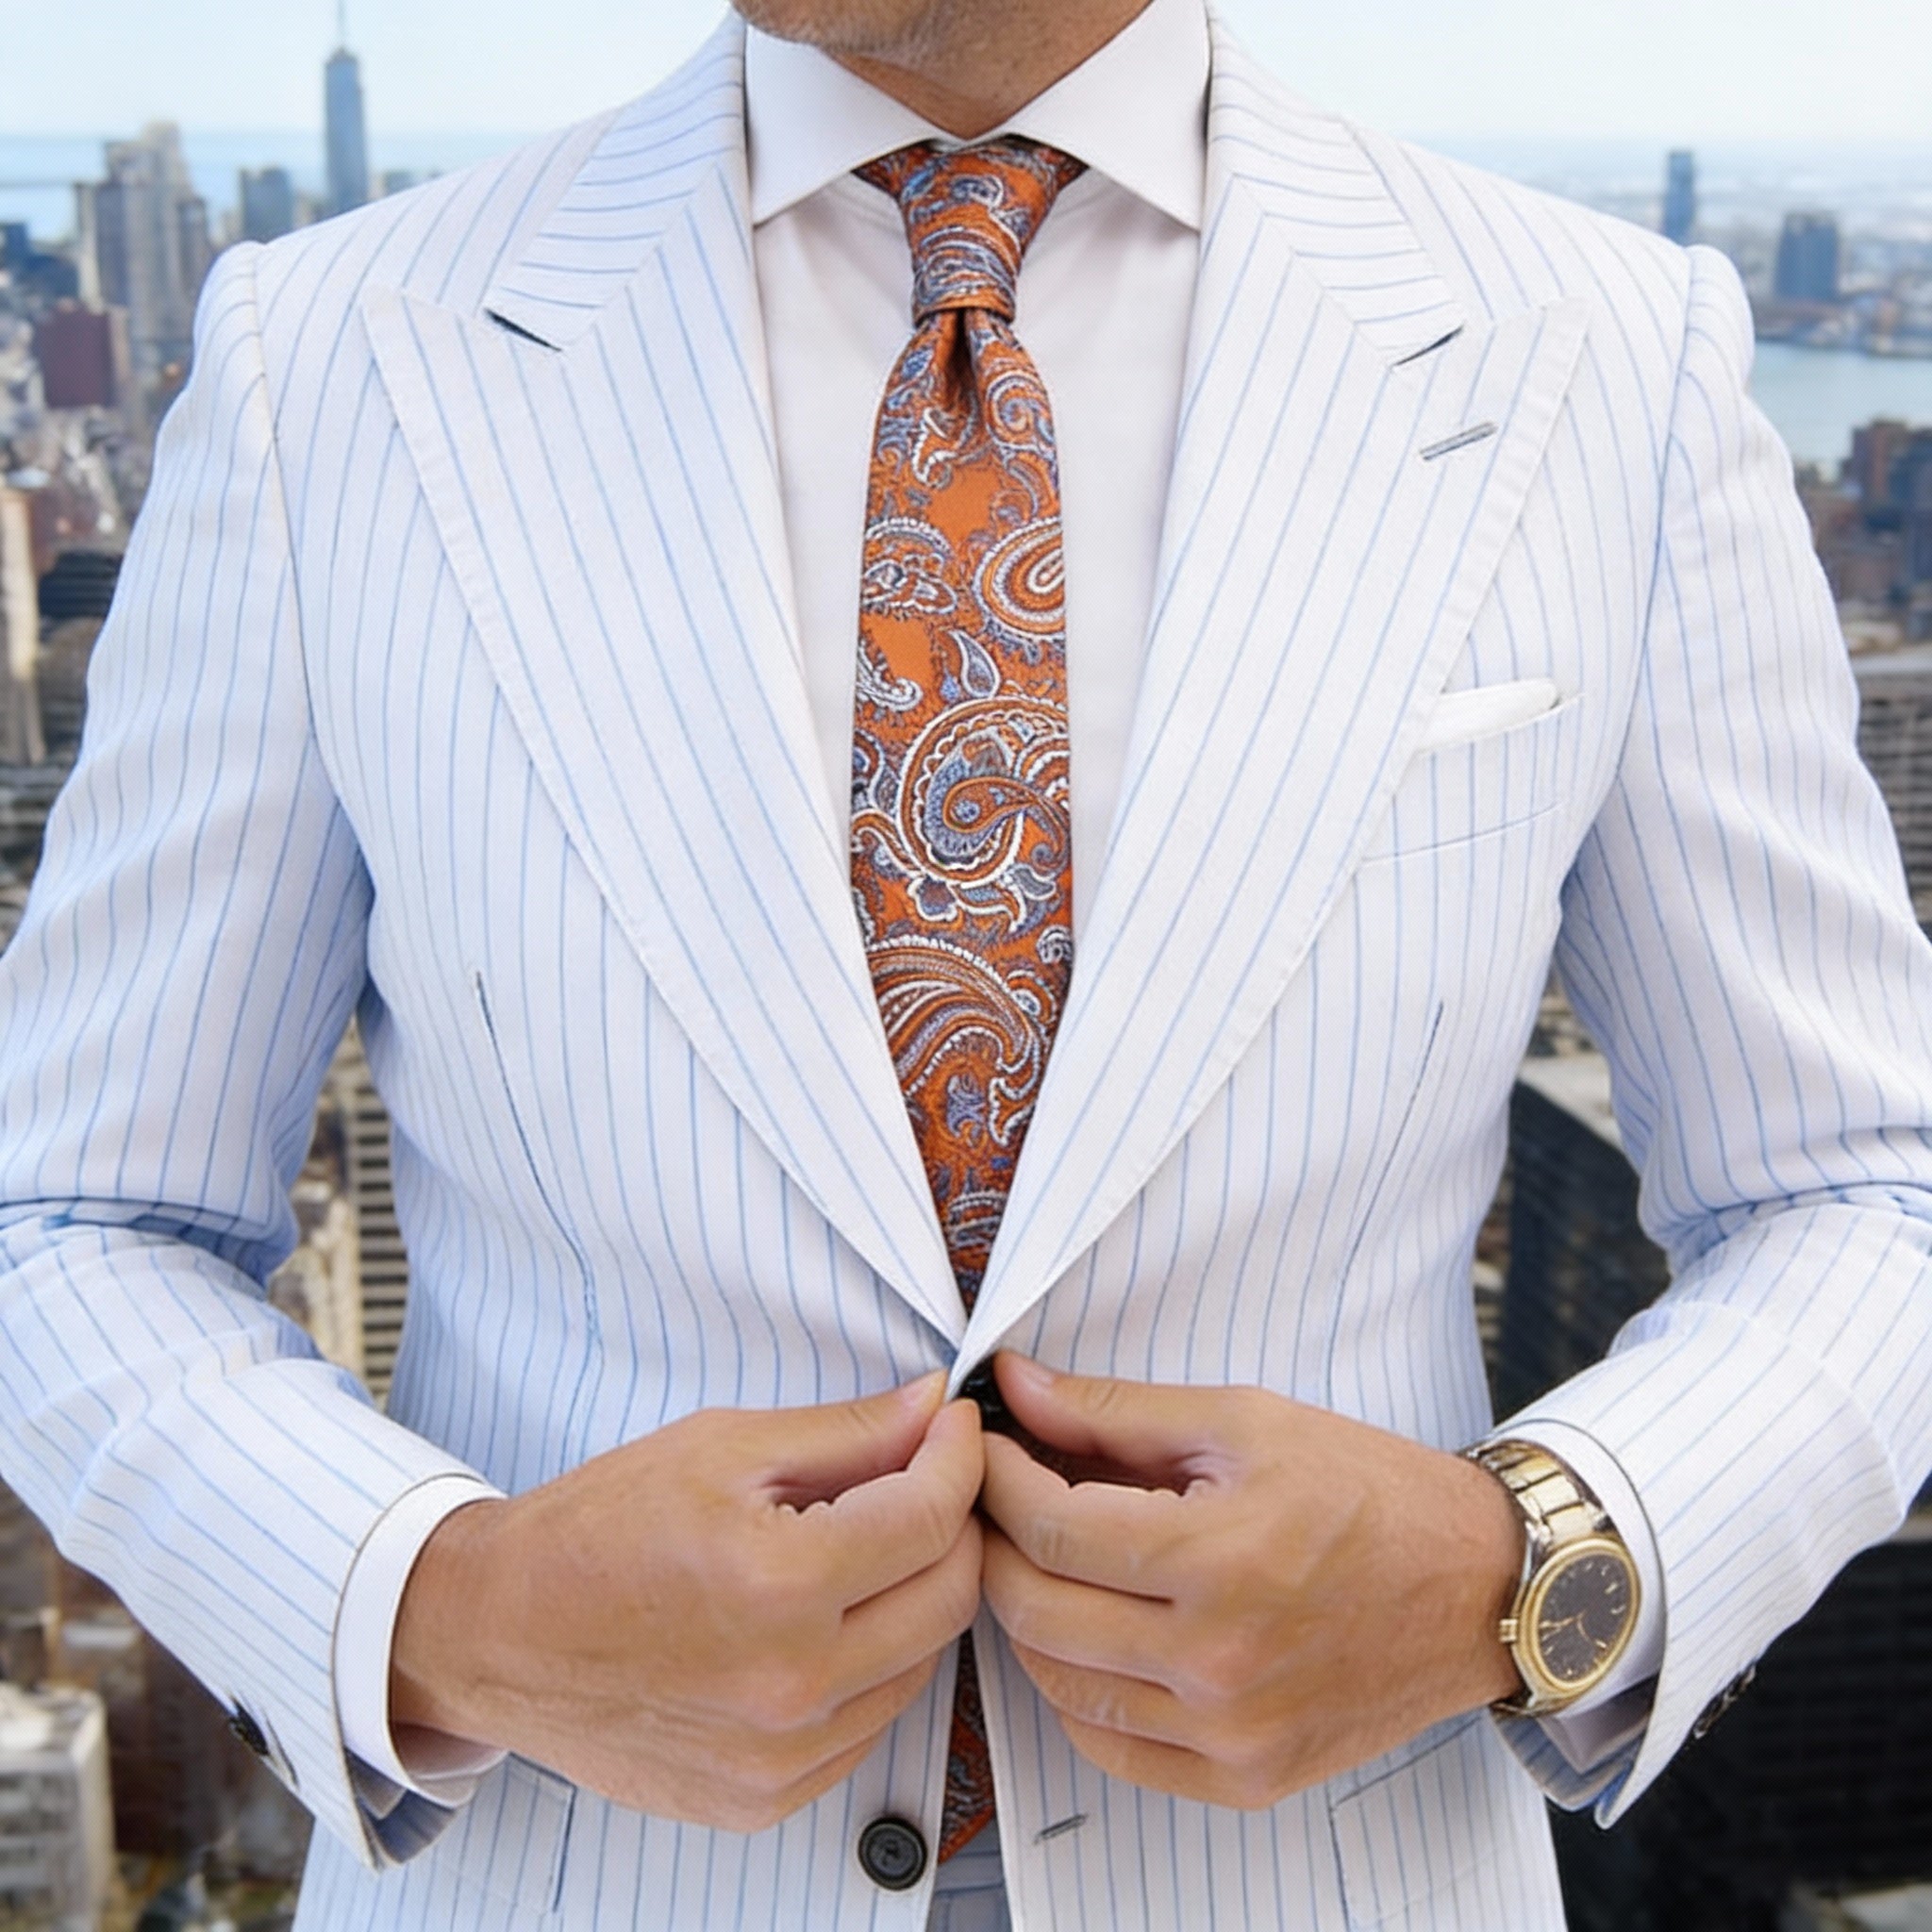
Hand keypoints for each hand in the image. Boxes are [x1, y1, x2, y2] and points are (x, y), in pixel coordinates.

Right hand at [391, 1374, 983, 1830]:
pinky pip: (871, 1724)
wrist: (498, 1633)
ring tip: (867, 1547)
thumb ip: (846, 1432)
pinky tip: (828, 1619)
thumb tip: (932, 1408)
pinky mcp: (767, 1798)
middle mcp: (790, 1683)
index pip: (932, 1516)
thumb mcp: (721, 1447)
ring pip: (923, 1663)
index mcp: (777, 1583)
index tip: (952, 1428)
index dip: (958, 1457)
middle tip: (925, 1478)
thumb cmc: (595, 1532)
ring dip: (917, 1595)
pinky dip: (873, 1664)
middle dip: (955, 1522)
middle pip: (950, 1596)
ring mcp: (781, 1756)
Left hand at [978, 1356, 1523, 1809]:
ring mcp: (1230, 1732)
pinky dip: (1078, 1690)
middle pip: (1037, 1610)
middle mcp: (1220, 1661)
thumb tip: (1015, 1386)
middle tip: (1000, 1497)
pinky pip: (1111, 1747)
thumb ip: (1116, 1411)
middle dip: (997, 1542)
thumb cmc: (1367, 1490)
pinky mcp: (1245, 1777)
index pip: (1050, 1528)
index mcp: (1221, 1559)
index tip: (987, 1446)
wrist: (1477, 1585)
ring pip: (1060, 1684)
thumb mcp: (1244, 1421)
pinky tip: (1091, 1633)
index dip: (996, 1479)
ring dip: (1030, 1615)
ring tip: (1044, 1558)